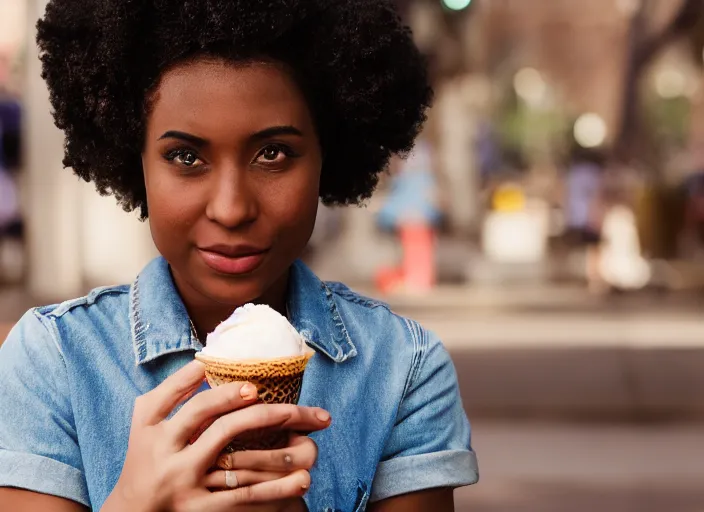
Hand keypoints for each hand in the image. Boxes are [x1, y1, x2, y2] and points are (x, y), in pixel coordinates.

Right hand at [101, 361, 330, 511]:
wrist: (130, 511)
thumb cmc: (143, 456)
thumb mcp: (144, 420)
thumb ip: (171, 390)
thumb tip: (203, 362)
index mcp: (158, 431)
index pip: (195, 407)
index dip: (225, 395)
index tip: (255, 386)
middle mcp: (173, 458)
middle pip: (224, 432)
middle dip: (264, 417)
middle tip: (294, 411)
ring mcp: (189, 486)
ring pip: (240, 467)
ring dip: (278, 456)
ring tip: (312, 446)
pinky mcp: (202, 511)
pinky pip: (244, 498)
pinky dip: (275, 490)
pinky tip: (302, 481)